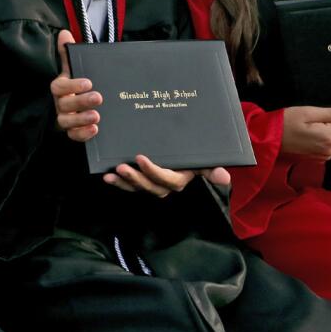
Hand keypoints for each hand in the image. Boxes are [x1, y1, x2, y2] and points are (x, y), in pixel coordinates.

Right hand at [51, 30, 101, 141]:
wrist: (83, 98)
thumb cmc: (78, 81)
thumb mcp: (74, 66)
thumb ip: (68, 52)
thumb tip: (64, 34)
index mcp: (60, 87)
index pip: (59, 87)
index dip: (72, 86)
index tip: (89, 83)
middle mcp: (60, 104)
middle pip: (64, 105)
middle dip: (81, 102)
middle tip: (99, 98)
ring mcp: (65, 119)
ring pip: (66, 122)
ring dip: (81, 120)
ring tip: (97, 116)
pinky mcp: (72, 131)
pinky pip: (73, 136)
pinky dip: (82, 134)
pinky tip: (95, 129)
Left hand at [103, 156, 228, 198]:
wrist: (185, 145)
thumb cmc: (194, 151)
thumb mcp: (203, 159)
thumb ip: (211, 168)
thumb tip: (224, 178)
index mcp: (179, 179)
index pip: (168, 180)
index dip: (154, 172)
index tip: (140, 157)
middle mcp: (164, 184)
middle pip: (150, 186)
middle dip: (136, 178)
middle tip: (121, 167)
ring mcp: (151, 182)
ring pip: (137, 187)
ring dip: (124, 182)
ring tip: (111, 175)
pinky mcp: (140, 178)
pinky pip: (128, 184)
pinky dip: (118, 182)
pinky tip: (106, 176)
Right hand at [280, 106, 330, 159]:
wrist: (269, 139)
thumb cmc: (285, 123)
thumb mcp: (308, 112)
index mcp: (330, 137)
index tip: (320, 118)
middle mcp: (330, 150)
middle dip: (330, 125)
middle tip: (310, 124)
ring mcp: (324, 156)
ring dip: (324, 132)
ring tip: (306, 130)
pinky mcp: (318, 158)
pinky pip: (327, 145)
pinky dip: (319, 140)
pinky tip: (305, 138)